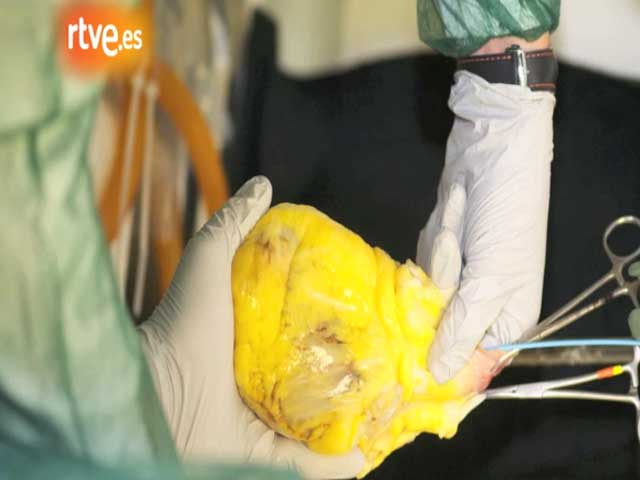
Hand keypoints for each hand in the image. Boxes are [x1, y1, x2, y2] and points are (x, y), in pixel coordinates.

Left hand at [138, 176, 364, 478]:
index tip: (367, 311)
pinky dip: (341, 462)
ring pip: (319, 424)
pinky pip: (313, 464)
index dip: (334, 324)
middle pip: (316, 380)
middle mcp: (259, 386)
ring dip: (354, 418)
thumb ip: (231, 225)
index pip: (303, 334)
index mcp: (252, 345)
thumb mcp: (208, 264)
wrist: (157, 392)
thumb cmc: (182, 326)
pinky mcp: (265, 460)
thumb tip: (263, 185)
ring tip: (392, 405)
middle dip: (351, 374)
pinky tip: (370, 452)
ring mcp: (263, 426)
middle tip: (390, 361)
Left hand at [417, 70, 555, 383]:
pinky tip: (454, 211)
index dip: (444, 358)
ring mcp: (463, 277)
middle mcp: (486, 304)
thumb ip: (461, 330)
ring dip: (440, 252)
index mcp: (509, 319)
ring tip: (462, 218)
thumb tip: (438, 375)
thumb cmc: (503, 217)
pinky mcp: (444, 254)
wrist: (493, 151)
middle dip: (443, 284)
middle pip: (441, 326)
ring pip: (428, 291)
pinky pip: (424, 263)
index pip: (472, 362)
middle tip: (461, 249)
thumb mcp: (489, 279)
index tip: (414, 350)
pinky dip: (435, 237)